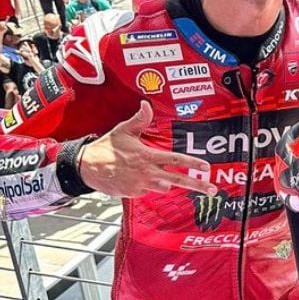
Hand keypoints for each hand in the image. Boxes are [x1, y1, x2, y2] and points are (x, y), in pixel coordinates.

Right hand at [79, 102, 216, 197]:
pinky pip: (148, 191)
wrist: (86, 168)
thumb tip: (146, 105)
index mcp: (147, 156)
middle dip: (197, 185)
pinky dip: (147, 185)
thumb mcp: (123, 131)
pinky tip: (135, 177)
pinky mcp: (134, 194)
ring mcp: (141, 185)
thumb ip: (139, 119)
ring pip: (164, 187)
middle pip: (178, 180)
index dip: (193, 163)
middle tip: (212, 190)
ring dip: (164, 182)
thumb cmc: (105, 148)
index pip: (176, 159)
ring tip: (152, 173)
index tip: (206, 167)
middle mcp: (147, 172)